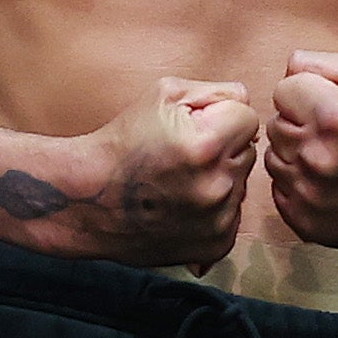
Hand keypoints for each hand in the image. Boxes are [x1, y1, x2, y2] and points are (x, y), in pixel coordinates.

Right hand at [55, 78, 259, 267]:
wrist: (88, 200)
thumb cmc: (122, 143)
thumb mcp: (163, 95)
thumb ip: (216, 91)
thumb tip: (247, 100)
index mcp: (206, 145)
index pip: (248, 117)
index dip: (220, 116)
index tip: (193, 126)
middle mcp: (217, 186)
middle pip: (247, 151)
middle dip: (222, 147)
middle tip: (182, 154)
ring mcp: (217, 221)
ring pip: (240, 184)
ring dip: (219, 178)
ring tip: (179, 181)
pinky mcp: (215, 245)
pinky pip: (233, 215)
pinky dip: (214, 209)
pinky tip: (182, 204)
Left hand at [264, 51, 337, 250]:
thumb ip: (319, 63)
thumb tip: (285, 71)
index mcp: (334, 117)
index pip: (283, 90)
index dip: (307, 93)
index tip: (331, 106)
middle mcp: (318, 158)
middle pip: (275, 124)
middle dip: (300, 123)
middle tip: (335, 133)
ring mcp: (310, 196)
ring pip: (274, 158)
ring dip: (296, 154)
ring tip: (333, 157)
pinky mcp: (306, 223)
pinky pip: (279, 190)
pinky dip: (298, 184)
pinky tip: (328, 181)